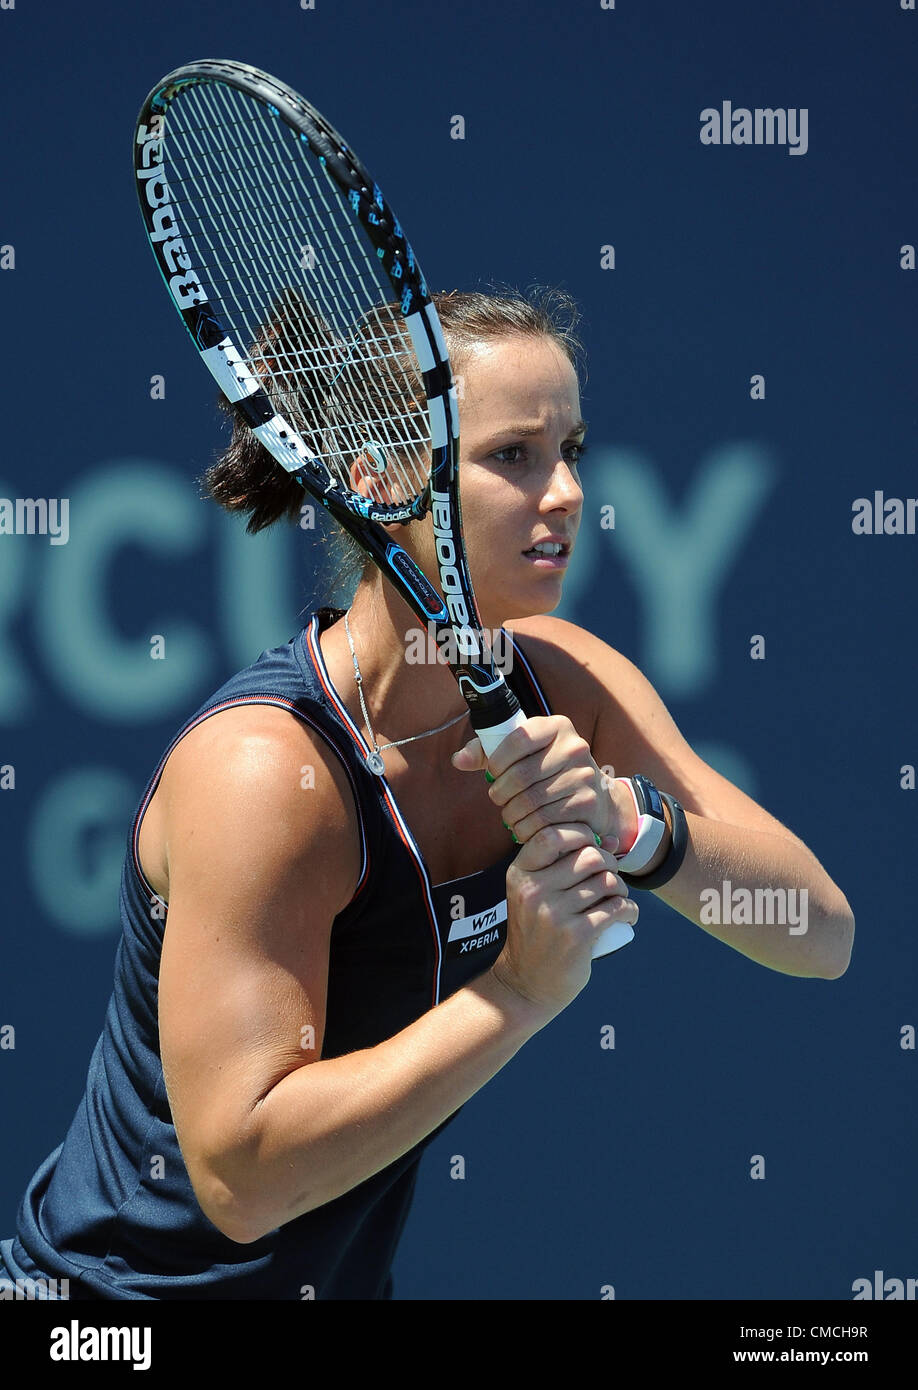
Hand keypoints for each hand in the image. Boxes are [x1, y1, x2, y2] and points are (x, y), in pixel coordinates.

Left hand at [451, 715, 638, 849]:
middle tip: (497, 798)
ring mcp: (583, 775)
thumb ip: (487, 752)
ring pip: (531, 801)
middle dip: (500, 792)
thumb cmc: (549, 770)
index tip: (492, 773)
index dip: (497, 761)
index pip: (517, 739)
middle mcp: (574, 747)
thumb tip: (458, 759)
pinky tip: (523, 826)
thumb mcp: (523, 753)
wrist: (595, 795)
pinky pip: (545, 821)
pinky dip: (527, 828)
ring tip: (509, 814)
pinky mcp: (587, 803)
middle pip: (521, 775)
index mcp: (557, 726)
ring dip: (511, 813)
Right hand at [494, 822, 639, 1016]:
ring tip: (619, 899)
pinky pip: (617, 908)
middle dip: (610, 864)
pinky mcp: (576, 936)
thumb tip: (609, 839)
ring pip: (607, 882)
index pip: (551, 835)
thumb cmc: (536, 934)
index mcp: (520, 875)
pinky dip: (630, 910)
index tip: (592, 846)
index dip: (579, 833)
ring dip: (622, 889)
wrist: (525, 984)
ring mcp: (554, 914)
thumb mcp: (537, 895)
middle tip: (611, 879)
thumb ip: (565, 864)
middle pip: (589, 856)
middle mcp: (534, 891)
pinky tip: (628, 915)